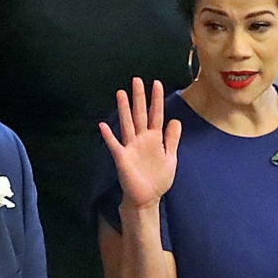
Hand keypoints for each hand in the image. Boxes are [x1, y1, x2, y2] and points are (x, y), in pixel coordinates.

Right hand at [97, 79, 179, 209]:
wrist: (147, 198)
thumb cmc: (158, 179)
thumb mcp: (171, 157)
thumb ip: (172, 139)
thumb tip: (174, 120)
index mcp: (154, 138)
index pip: (156, 114)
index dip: (156, 99)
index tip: (156, 83)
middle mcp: (141, 139)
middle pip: (140, 114)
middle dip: (139, 97)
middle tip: (136, 80)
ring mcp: (130, 147)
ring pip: (127, 124)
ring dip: (123, 109)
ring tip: (121, 93)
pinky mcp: (122, 158)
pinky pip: (114, 145)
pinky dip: (109, 136)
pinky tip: (103, 125)